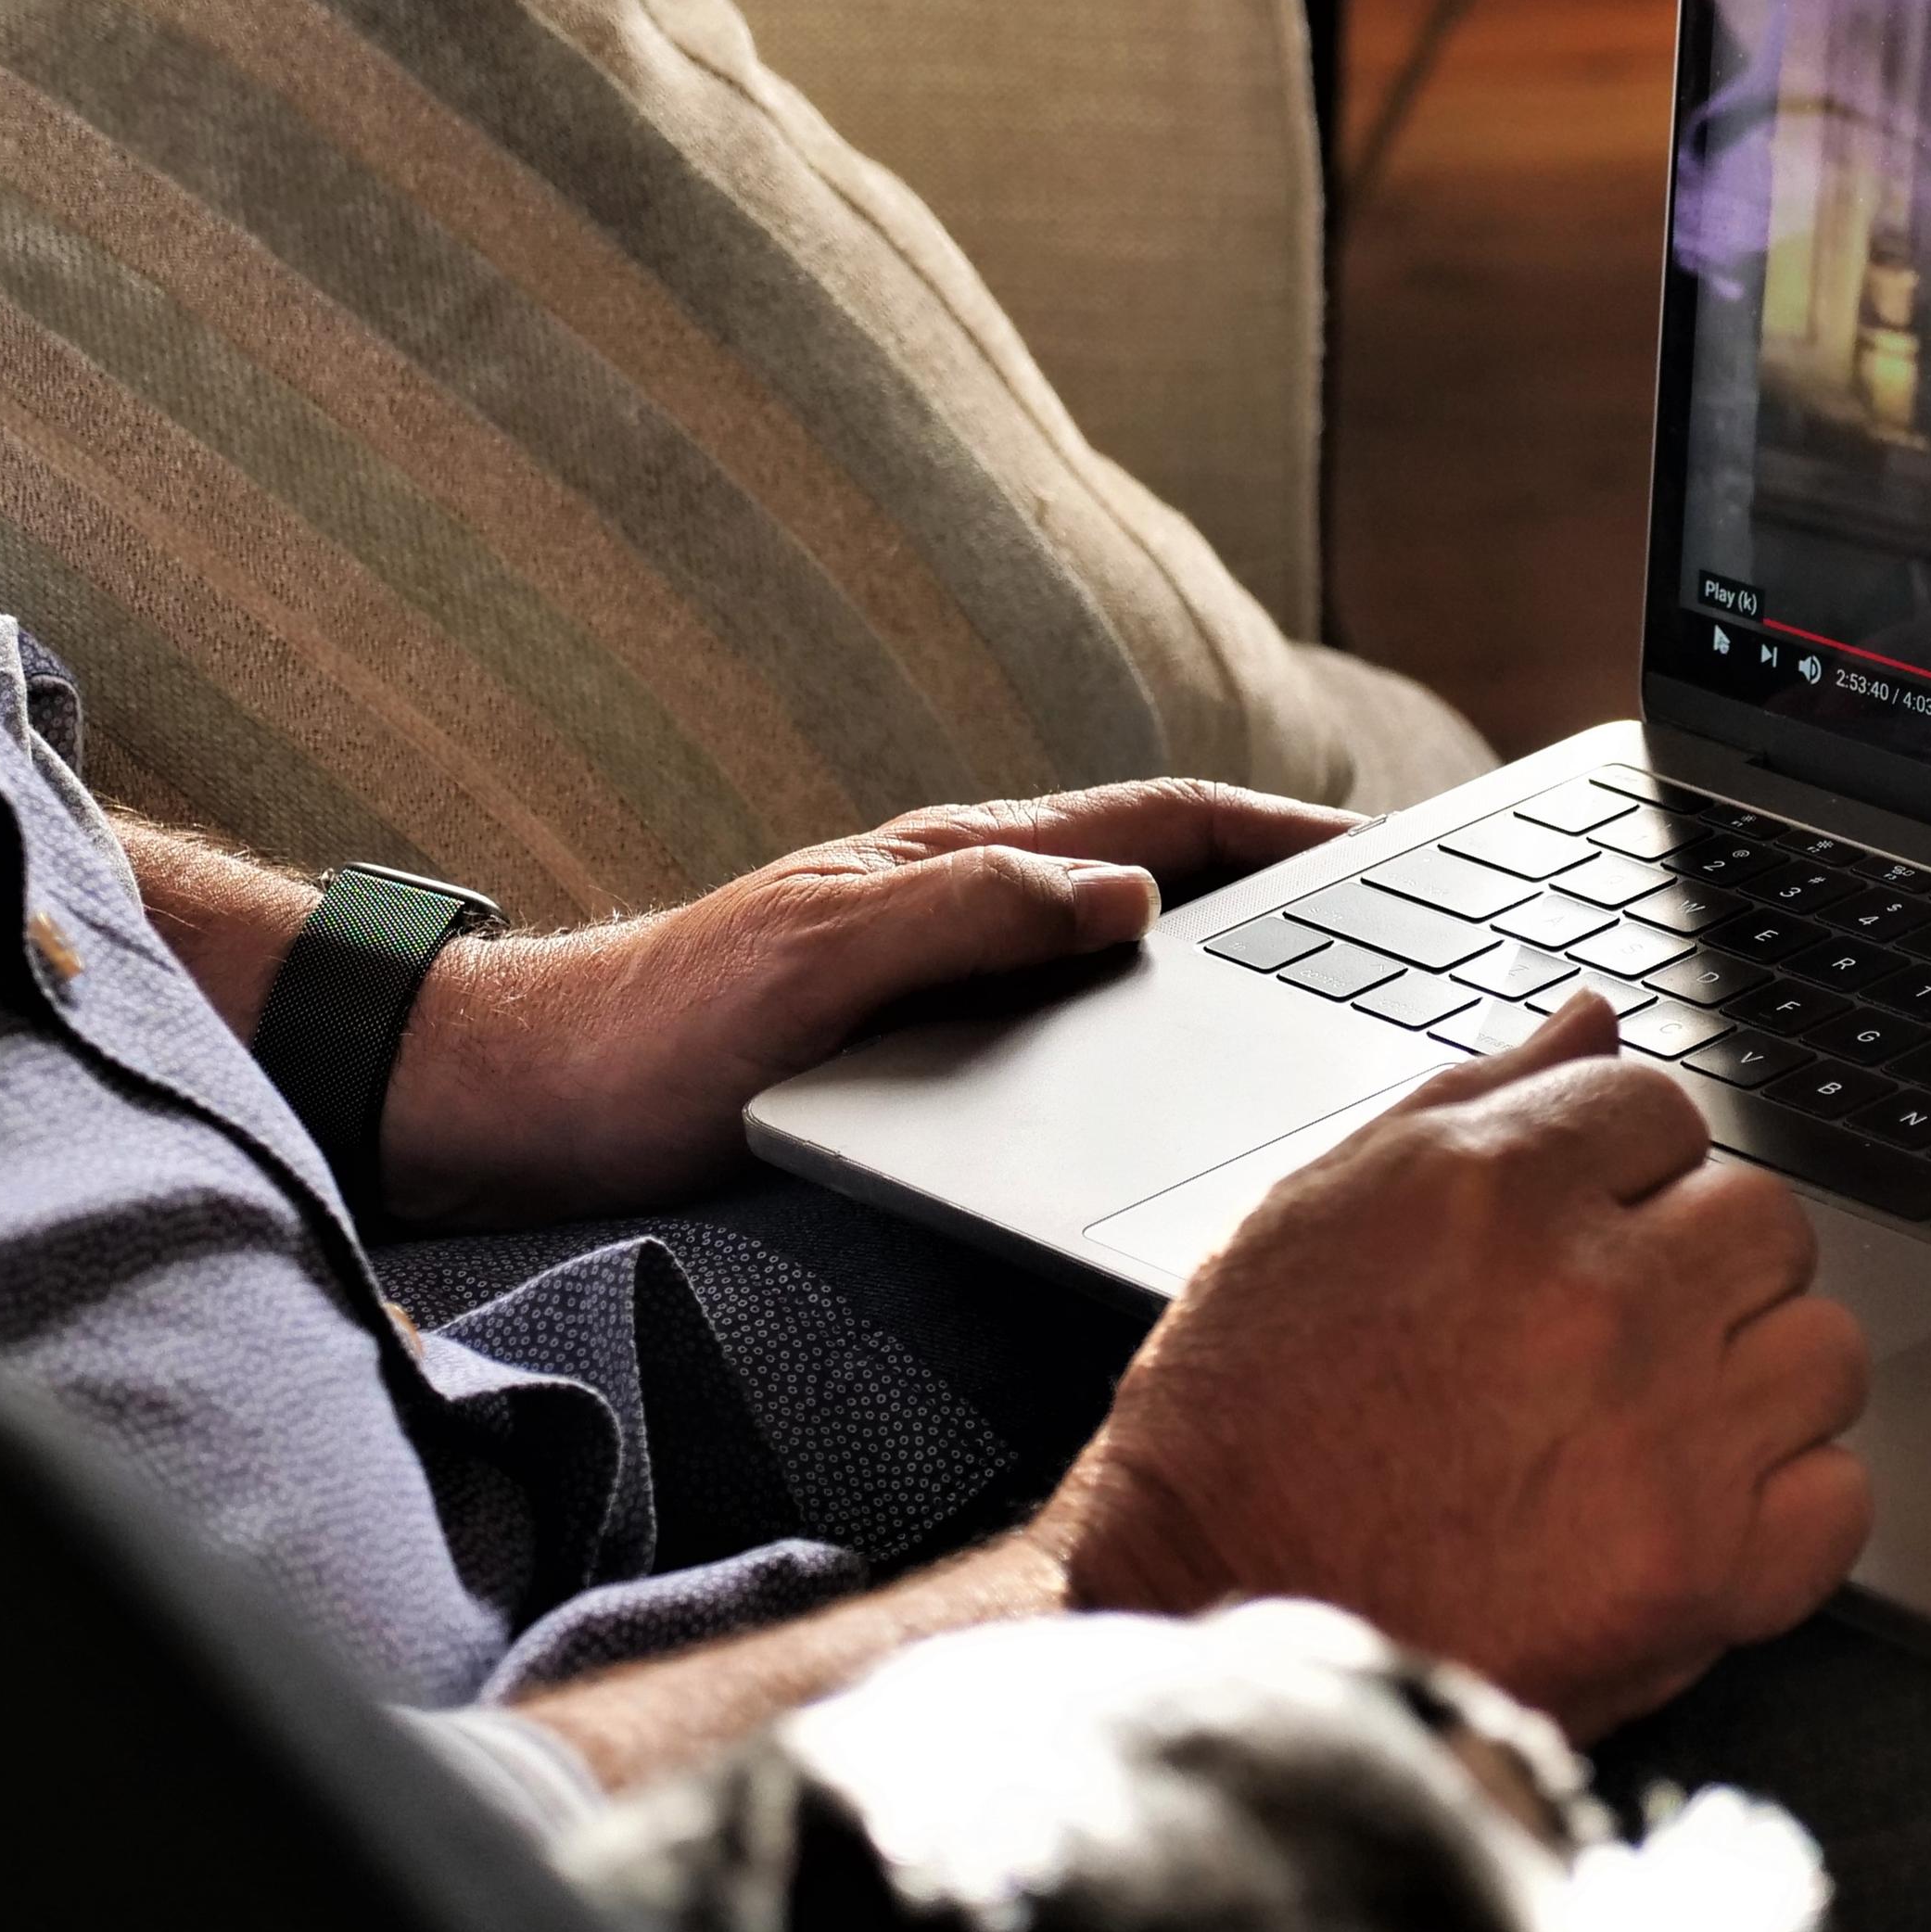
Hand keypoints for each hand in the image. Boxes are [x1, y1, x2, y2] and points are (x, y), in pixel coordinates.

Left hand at [382, 779, 1357, 1222]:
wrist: (528, 1106)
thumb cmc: (653, 1038)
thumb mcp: (816, 966)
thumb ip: (969, 914)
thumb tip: (1136, 899)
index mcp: (952, 866)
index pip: (1155, 825)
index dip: (1277, 834)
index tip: (1388, 851)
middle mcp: (955, 902)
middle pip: (1159, 871)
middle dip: (1286, 881)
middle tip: (1403, 914)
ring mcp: (936, 966)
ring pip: (1120, 943)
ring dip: (1229, 949)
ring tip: (1329, 988)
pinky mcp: (911, 1041)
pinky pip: (1070, 1015)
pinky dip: (1153, 1018)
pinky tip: (1179, 1069)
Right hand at [1036, 993, 1873, 1738]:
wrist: (1205, 1624)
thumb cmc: (1240, 1429)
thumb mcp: (1316, 1217)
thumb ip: (1473, 1100)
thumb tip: (1592, 1020)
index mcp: (1494, 1186)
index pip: (1662, 1110)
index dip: (1629, 1172)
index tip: (1595, 1231)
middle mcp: (1595, 1293)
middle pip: (1765, 1220)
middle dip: (1705, 1267)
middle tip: (1627, 1336)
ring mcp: (1661, 1433)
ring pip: (1822, 1349)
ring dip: (1757, 1382)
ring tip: (1661, 1429)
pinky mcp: (1698, 1570)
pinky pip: (1839, 1498)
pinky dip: (1785, 1511)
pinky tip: (1692, 1516)